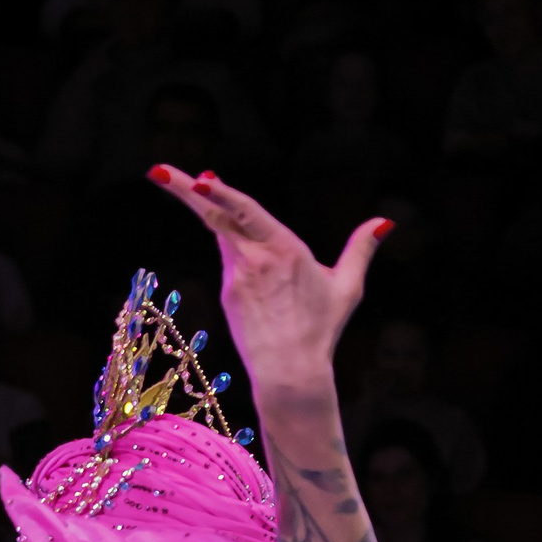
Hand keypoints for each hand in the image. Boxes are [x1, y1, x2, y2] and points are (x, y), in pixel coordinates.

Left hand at [145, 167, 388, 401]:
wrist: (289, 371)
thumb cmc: (321, 330)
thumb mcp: (347, 286)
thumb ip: (360, 250)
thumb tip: (385, 221)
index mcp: (283, 248)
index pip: (244, 211)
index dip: (220, 192)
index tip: (198, 178)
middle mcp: (254, 258)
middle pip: (215, 216)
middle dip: (185, 190)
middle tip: (156, 170)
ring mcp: (236, 277)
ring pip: (220, 234)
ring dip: (201, 206)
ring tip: (175, 180)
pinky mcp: (228, 294)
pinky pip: (228, 260)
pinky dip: (228, 243)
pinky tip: (225, 236)